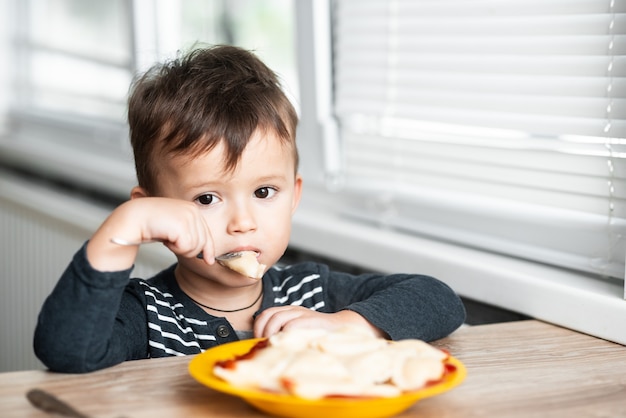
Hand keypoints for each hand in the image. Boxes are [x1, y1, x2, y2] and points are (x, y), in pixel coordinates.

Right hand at [87, 197, 214, 270]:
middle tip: (171, 243)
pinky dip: (174, 248)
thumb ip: (189, 235)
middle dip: (189, 250)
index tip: (208, 261)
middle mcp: (193, 211)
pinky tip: (165, 239)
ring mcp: (189, 216)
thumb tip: (206, 255)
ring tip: (167, 238)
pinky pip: (186, 247)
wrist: (133, 218)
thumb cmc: (150, 225)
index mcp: (192, 209)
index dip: (208, 249)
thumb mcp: (174, 228)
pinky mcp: (182, 224)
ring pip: (195, 247)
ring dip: (179, 249)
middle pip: (203, 242)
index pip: (207, 234)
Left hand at [253, 306, 384, 338]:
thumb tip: (266, 350)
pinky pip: (292, 325)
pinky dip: (285, 335)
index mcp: (289, 311)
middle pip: (269, 316)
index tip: (258, 342)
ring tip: (275, 347)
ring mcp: (303, 314)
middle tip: (265, 347)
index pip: (265, 314)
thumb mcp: (300, 332)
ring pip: (278, 319)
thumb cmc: (319, 334)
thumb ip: (285, 336)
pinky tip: (286, 345)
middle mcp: (294, 310)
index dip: (258, 328)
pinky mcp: (311, 320)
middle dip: (263, 332)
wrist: (344, 328)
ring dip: (272, 334)